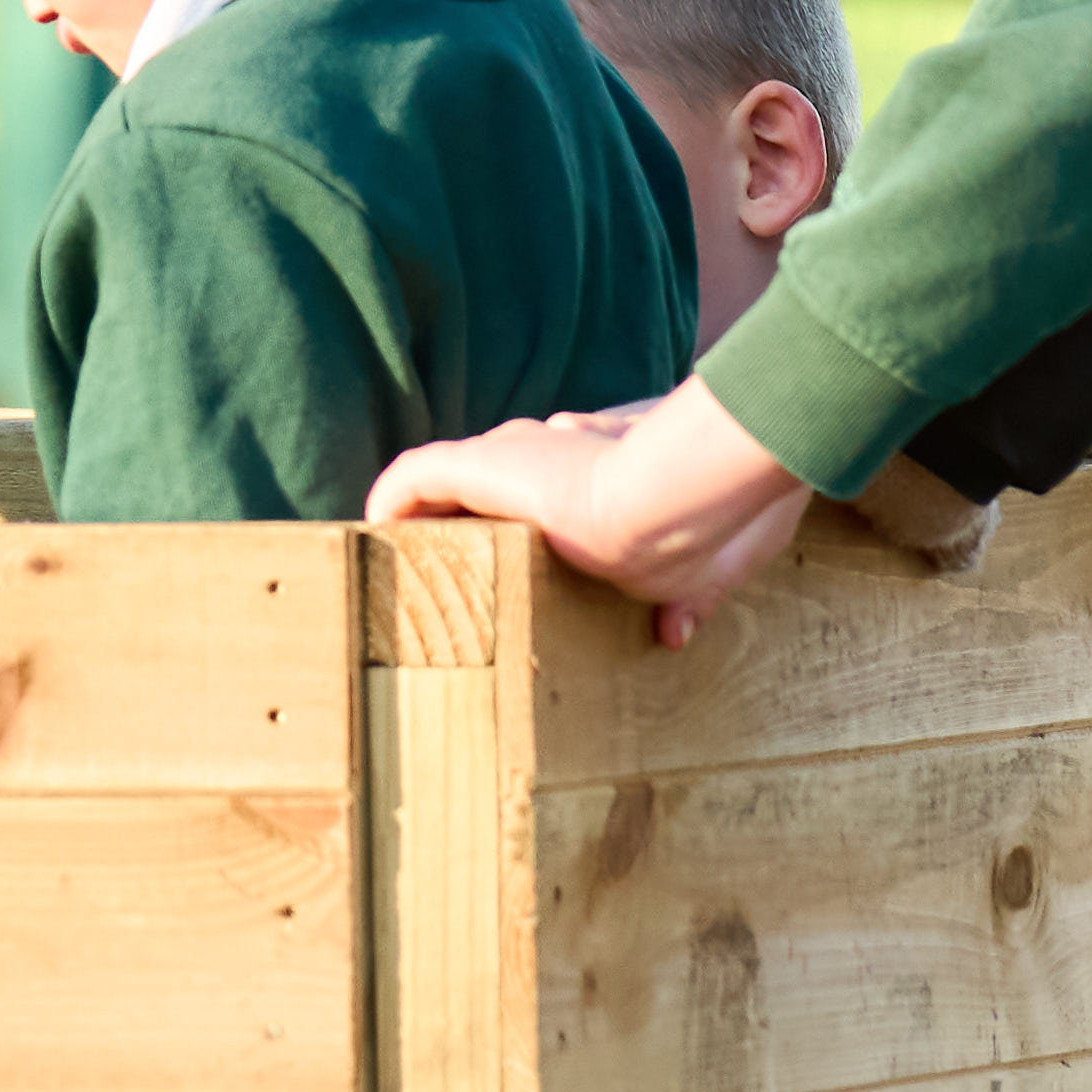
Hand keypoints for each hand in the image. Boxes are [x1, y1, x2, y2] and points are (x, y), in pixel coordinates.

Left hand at [367, 380, 820, 644]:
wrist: (678, 499)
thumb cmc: (716, 520)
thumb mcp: (719, 564)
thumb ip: (695, 594)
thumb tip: (677, 633)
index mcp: (604, 482)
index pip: (555, 488)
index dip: (532, 516)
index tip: (514, 553)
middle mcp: (558, 459)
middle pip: (500, 480)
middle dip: (473, 516)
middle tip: (448, 561)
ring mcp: (519, 459)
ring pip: (453, 478)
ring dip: (429, 514)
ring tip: (405, 552)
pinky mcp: (481, 464)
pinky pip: (413, 478)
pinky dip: (392, 501)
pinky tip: (372, 527)